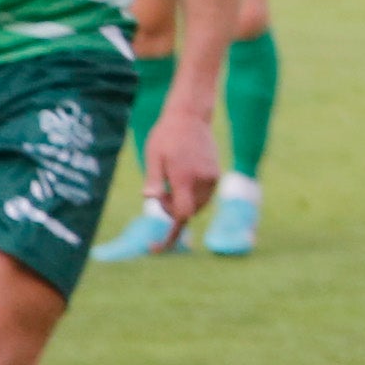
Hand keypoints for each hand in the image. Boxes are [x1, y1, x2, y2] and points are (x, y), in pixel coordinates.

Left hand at [141, 87, 227, 229]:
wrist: (190, 117)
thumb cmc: (166, 135)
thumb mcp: (152, 156)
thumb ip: (153, 178)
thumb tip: (147, 197)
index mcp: (185, 177)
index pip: (183, 214)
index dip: (170, 233)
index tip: (155, 247)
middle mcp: (203, 180)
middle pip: (188, 212)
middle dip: (170, 209)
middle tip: (158, 189)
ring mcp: (212, 178)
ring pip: (197, 207)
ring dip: (180, 203)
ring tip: (168, 181)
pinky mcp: (216, 176)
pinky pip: (202, 197)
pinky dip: (189, 197)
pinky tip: (178, 180)